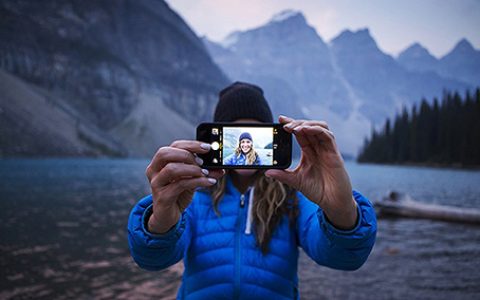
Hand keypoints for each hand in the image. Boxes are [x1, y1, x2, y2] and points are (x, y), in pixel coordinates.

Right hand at [145, 140, 224, 233]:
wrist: (168, 216)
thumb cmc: (178, 194)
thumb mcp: (191, 180)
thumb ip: (203, 172)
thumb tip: (220, 168)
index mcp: (160, 162)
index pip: (174, 146)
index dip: (191, 145)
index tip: (208, 148)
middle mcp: (154, 170)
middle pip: (165, 153)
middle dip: (187, 154)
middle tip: (202, 162)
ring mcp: (156, 184)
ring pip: (171, 169)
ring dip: (192, 169)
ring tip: (205, 173)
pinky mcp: (162, 197)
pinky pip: (180, 185)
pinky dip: (197, 181)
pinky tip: (209, 182)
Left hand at [265, 115, 357, 229]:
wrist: (332, 202)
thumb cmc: (318, 191)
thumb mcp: (296, 181)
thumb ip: (283, 175)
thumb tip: (267, 172)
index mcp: (309, 153)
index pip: (300, 134)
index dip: (291, 125)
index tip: (280, 120)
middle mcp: (318, 148)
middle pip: (309, 127)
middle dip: (296, 122)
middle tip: (284, 124)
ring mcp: (327, 150)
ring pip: (320, 127)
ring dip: (307, 124)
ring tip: (294, 127)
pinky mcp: (334, 153)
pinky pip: (328, 136)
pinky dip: (317, 130)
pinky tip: (306, 130)